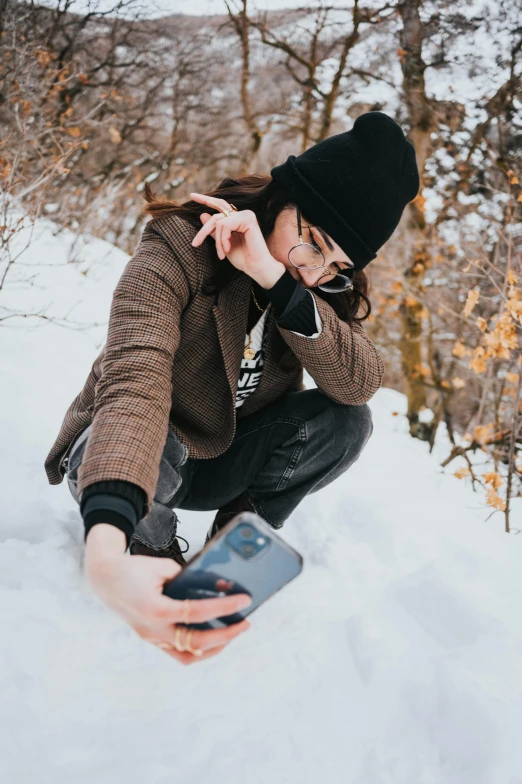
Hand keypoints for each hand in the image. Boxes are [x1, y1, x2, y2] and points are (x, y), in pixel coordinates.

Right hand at [85, 525, 251, 664]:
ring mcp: (151, 638)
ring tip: (232, 632)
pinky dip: (198, 648)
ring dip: (214, 647)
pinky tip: (213, 636)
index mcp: (156, 609)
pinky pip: (178, 652)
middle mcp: (153, 629)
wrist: (104, 579)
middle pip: (197, 642)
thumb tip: (217, 587)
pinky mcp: (152, 639)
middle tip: (245, 623)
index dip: (225, 607)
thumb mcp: (162, 566)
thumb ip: (188, 578)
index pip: (198, 613)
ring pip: (188, 655)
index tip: (245, 600)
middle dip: (226, 635)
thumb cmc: (133, 569)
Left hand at [189, 192, 285, 288]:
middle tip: (194, 244)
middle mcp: (241, 214)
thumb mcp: (223, 244)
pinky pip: (225, 225)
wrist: (256, 268)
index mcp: (236, 218)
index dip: (206, 200)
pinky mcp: (248, 219)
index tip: (191, 195)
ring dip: (218, 241)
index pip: (219, 205)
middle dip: (203, 231)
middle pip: (215, 215)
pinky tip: (227, 249)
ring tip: (222, 254)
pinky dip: (223, 239)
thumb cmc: (243, 258)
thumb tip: (202, 214)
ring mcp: (245, 215)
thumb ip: (214, 231)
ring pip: (219, 222)